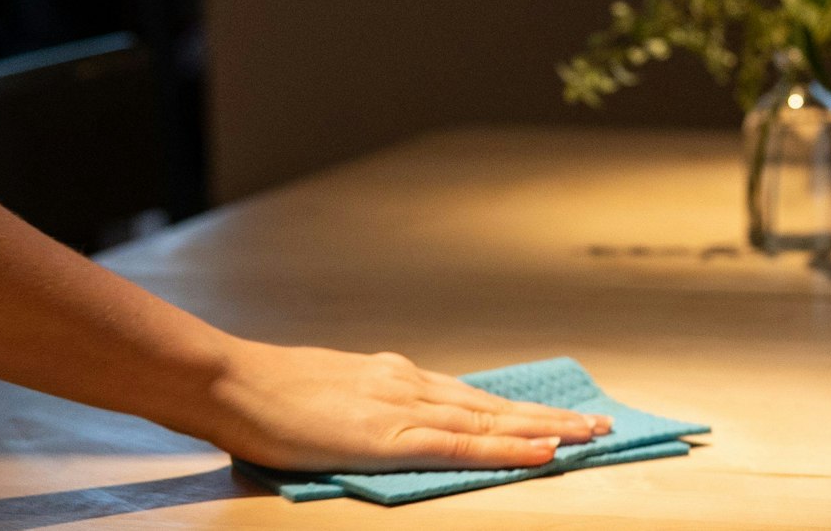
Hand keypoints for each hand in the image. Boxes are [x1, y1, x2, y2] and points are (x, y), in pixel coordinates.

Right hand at [193, 340, 610, 471]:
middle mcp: (407, 384)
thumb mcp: (327, 396)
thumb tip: (381, 427)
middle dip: (548, 417)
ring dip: (544, 429)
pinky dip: (507, 447)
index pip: (468, 397)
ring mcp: (402, 406)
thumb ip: (364, 409)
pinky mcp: (391, 434)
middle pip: (492, 404)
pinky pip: (462, 443)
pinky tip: (540, 452)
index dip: (515, 410)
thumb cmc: (267, 397)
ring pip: (489, 420)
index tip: (555, 417)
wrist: (233, 382)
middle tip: (598, 426)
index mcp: (392, 377)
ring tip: (587, 438)